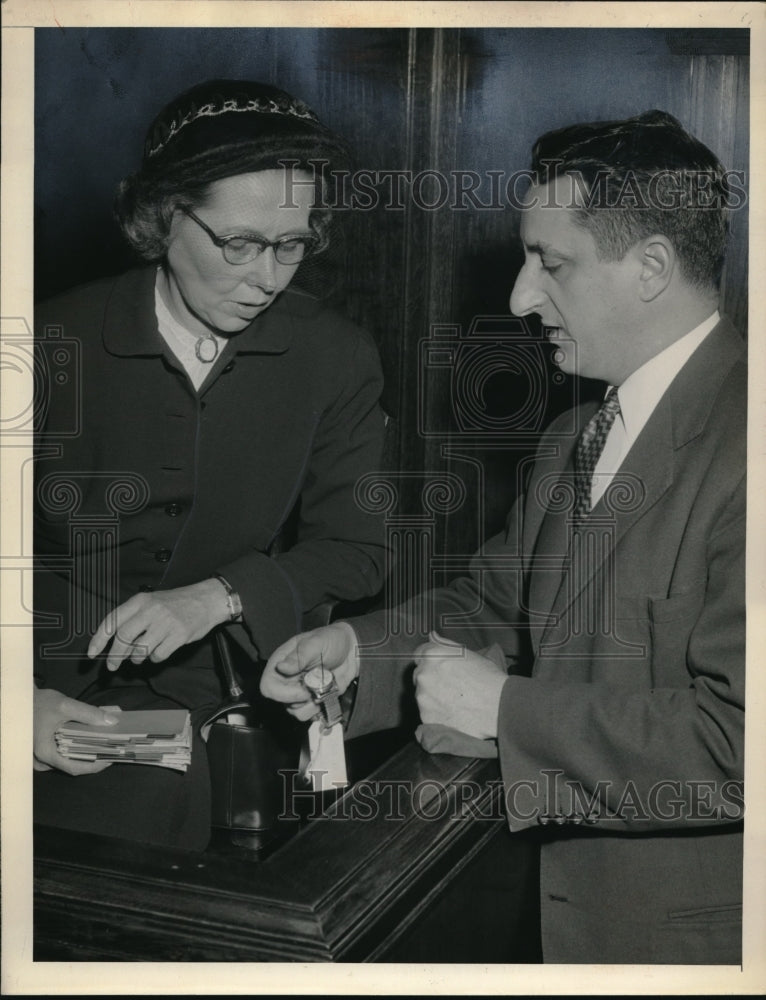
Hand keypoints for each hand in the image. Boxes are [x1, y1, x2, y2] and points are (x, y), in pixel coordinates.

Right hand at [34, 687, 121, 774]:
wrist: (22, 700)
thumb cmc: (40, 703)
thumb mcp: (65, 705)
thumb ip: (89, 713)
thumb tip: (112, 721)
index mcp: (46, 752)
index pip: (75, 767)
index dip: (95, 765)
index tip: (110, 759)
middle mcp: (42, 760)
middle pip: (73, 765)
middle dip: (93, 758)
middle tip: (111, 750)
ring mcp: (42, 757)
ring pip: (68, 760)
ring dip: (86, 753)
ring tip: (104, 745)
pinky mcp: (45, 751)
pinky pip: (63, 755)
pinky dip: (77, 749)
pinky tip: (90, 740)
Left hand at [88, 579, 229, 670]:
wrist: (207, 600)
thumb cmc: (176, 603)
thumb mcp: (152, 602)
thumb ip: (133, 618)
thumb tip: (114, 643)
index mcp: (141, 600)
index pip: (113, 620)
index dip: (99, 639)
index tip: (92, 654)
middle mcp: (151, 610)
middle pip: (124, 637)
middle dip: (115, 655)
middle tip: (112, 665)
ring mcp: (166, 623)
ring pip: (140, 649)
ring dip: (136, 658)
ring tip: (140, 655)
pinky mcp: (179, 635)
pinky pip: (158, 655)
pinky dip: (155, 658)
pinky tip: (159, 651)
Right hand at [260, 622, 358, 721]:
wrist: (350, 652)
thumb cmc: (331, 641)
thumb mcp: (316, 642)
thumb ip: (300, 655)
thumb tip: (281, 667)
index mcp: (281, 662)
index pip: (268, 686)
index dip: (283, 693)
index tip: (303, 688)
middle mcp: (286, 679)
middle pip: (281, 702)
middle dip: (302, 698)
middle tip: (318, 685)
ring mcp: (297, 691)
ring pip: (295, 711)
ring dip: (312, 704)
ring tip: (324, 687)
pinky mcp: (310, 700)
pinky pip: (309, 715)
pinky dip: (319, 708)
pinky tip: (327, 694)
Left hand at [414, 631, 506, 739]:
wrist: (499, 706)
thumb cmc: (488, 678)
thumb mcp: (468, 653)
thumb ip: (445, 644)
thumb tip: (432, 636)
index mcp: (432, 654)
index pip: (420, 654)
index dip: (430, 661)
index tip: (440, 668)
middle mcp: (423, 674)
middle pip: (420, 675)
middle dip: (431, 679)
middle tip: (450, 686)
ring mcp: (423, 697)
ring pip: (422, 695)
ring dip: (432, 697)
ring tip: (454, 701)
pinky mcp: (426, 716)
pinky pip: (427, 713)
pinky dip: (436, 714)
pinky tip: (452, 713)